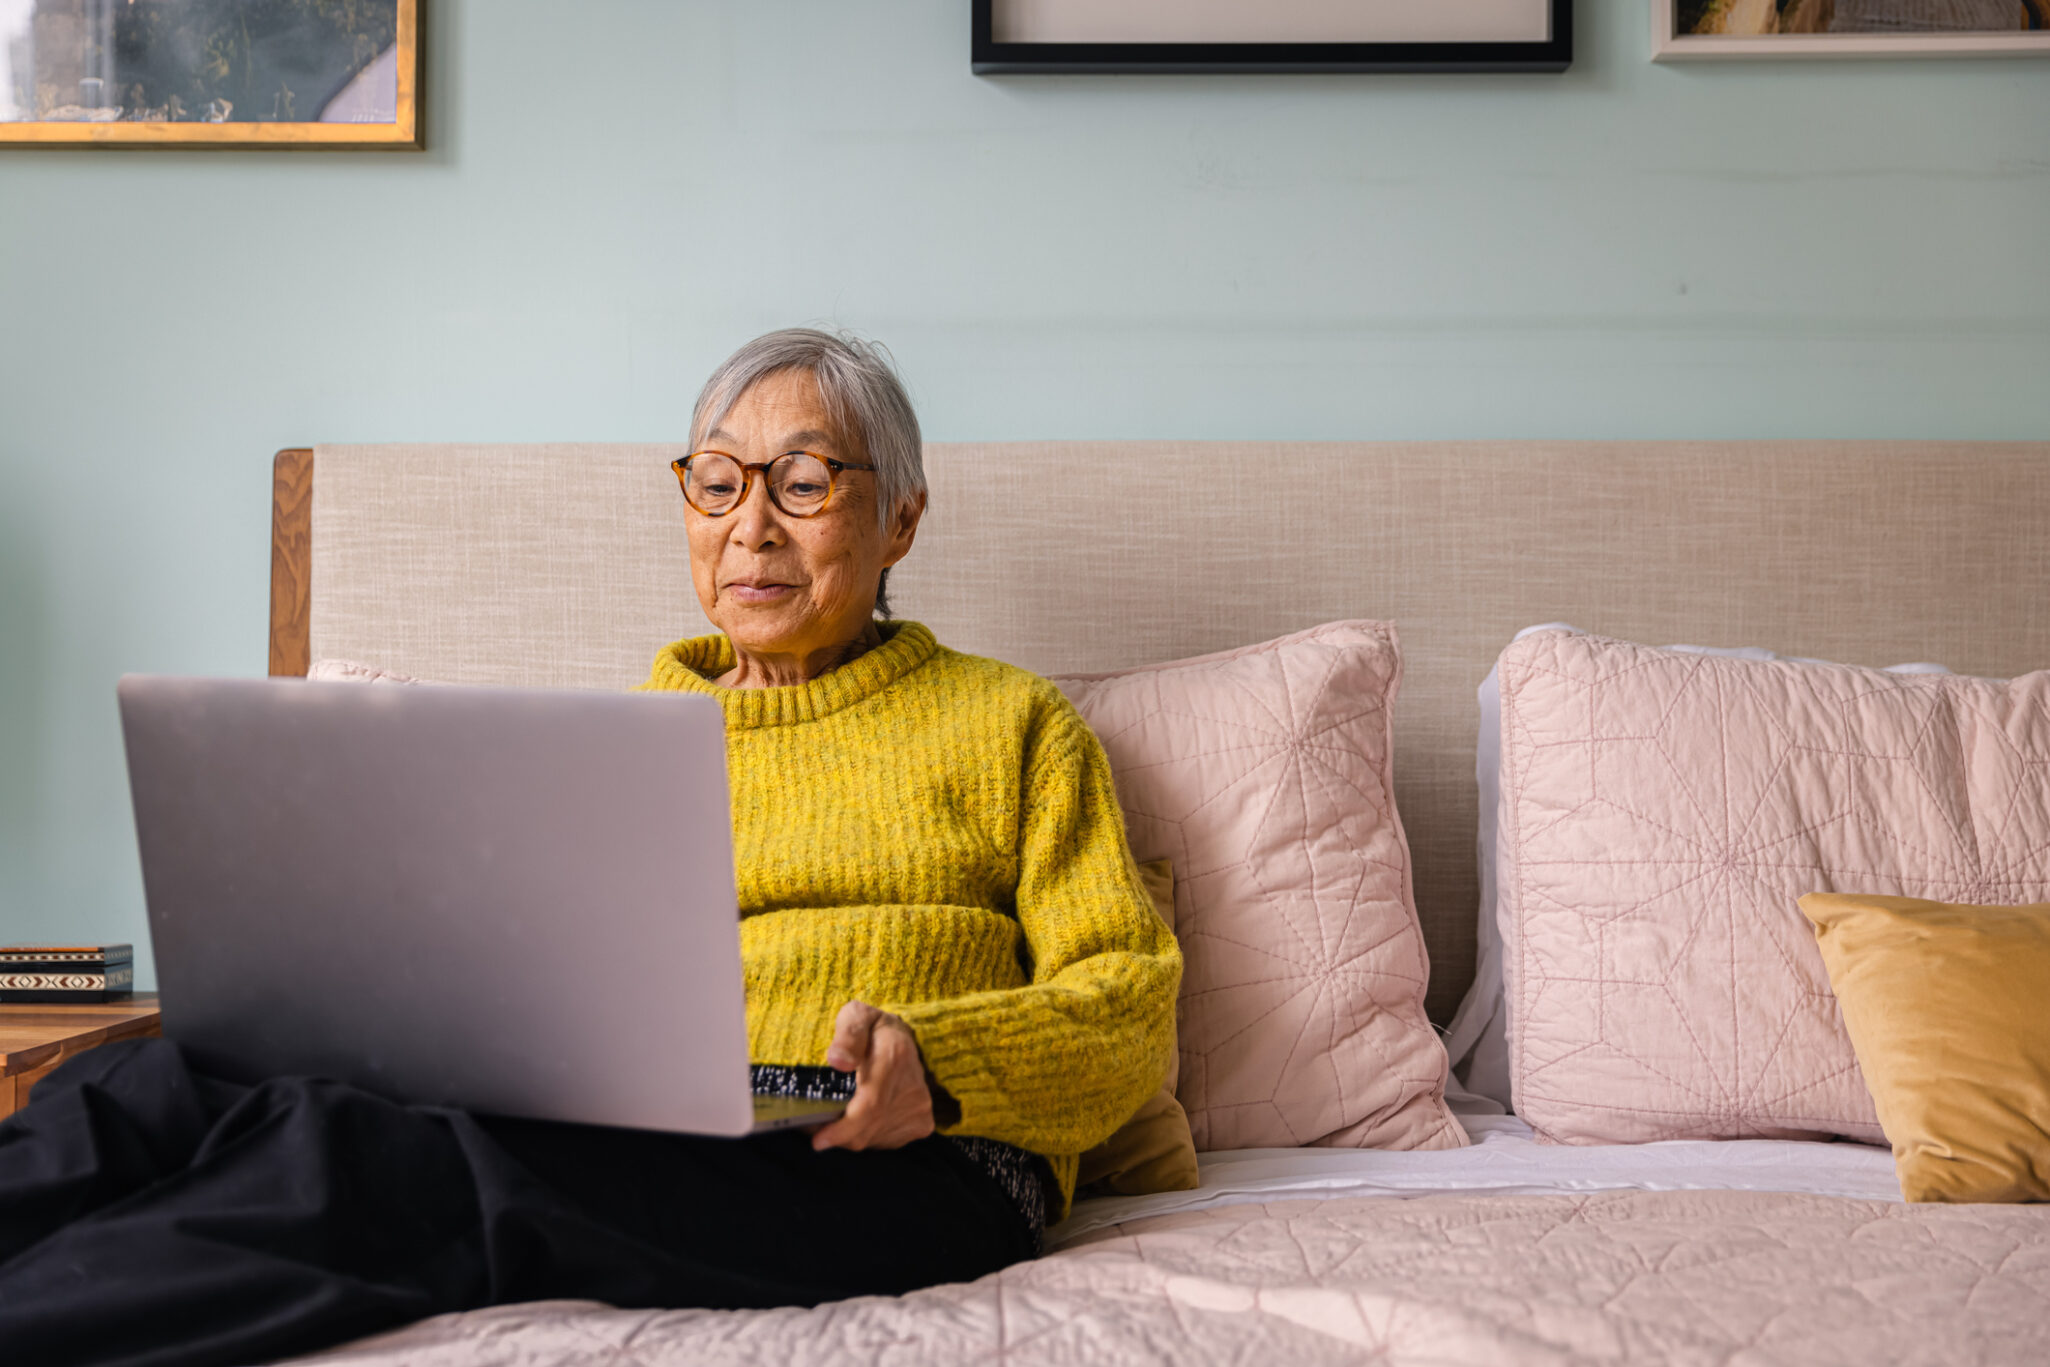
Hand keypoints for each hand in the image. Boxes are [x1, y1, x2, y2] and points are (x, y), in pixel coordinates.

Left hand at [810, 1000, 936, 1151]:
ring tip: (833, 1118)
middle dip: (835, 1135)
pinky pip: (883, 1142)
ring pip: (873, 1139)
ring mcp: (919, 1109)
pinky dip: (865, 1136)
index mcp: (894, 1058)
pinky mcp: (921, 1124)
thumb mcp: (856, 1016)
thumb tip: (837, 1061)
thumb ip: (847, 1034)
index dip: (842, 1129)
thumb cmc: (872, 1029)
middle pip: (867, 1129)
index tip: (818, 1140)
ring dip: (849, 1136)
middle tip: (811, 1125)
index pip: (870, 1106)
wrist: (908, 1039)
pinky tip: (857, 1120)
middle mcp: (912, 1089)